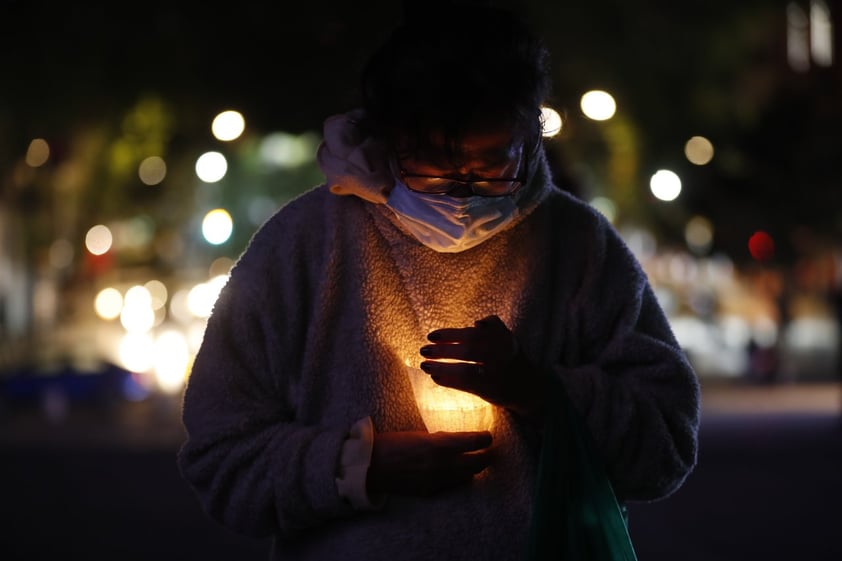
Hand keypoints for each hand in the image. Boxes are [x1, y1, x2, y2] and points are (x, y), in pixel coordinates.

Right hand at [367, 430, 492, 495]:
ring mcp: (436, 481)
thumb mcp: (417, 435)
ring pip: (466, 476)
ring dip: (473, 468)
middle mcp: (441, 465)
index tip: (488, 436)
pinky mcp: (430, 492)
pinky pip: (451, 485)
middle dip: (486, 456)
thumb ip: (439, 439)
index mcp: (437, 445)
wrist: (369, 468)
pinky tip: (456, 473)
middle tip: (489, 450)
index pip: (473, 443)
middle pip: (477, 463)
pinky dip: (457, 478)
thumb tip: (456, 441)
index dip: (484, 439)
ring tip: (476, 461)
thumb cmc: (390, 444)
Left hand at [419, 315, 544, 420]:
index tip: (431, 335)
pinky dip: (449, 380)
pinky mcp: (492, 390)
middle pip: (468, 351)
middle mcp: (502, 355)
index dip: (450, 334)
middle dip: (443, 350)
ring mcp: (497, 374)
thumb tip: (476, 323)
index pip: (473, 334)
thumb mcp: (507, 338)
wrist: (528, 387)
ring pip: (466, 370)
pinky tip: (436, 377)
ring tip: (425, 365)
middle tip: (423, 350)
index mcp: (504, 339)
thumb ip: (493, 327)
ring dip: (442, 367)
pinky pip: (466, 385)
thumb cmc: (510, 358)